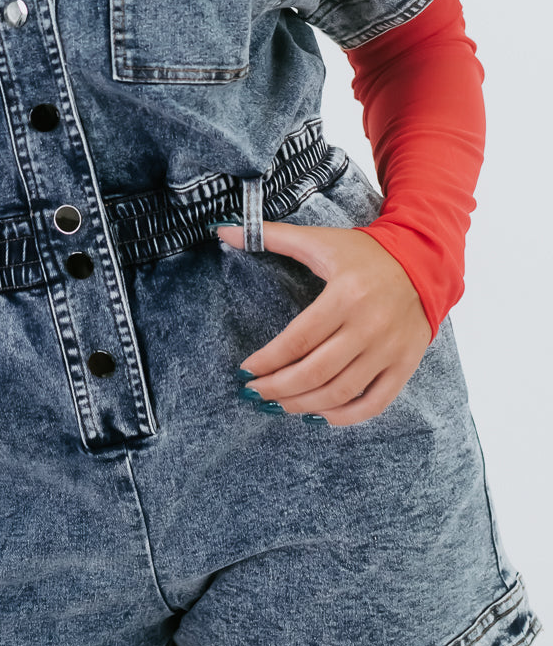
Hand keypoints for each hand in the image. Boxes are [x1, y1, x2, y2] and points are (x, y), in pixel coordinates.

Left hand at [213, 221, 431, 426]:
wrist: (425, 260)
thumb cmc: (366, 252)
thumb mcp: (319, 240)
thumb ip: (270, 236)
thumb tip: (220, 229)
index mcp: (346, 295)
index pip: (297, 340)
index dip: (267, 361)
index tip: (245, 371)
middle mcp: (370, 326)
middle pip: (315, 372)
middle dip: (278, 388)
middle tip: (255, 393)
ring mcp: (389, 349)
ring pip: (341, 392)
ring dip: (304, 405)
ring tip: (279, 405)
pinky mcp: (405, 364)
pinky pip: (375, 402)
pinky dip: (346, 417)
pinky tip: (319, 415)